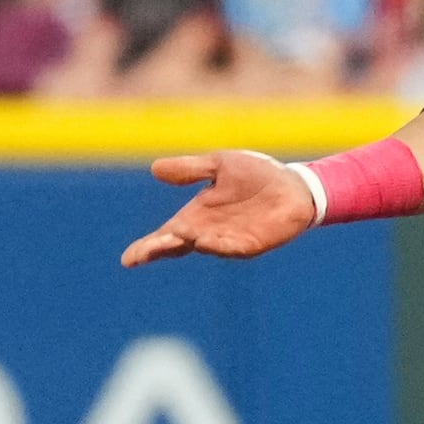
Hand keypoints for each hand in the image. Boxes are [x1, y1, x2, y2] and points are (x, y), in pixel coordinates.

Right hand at [120, 150, 317, 267]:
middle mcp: (209, 232)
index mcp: (196, 216)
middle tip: (140, 255)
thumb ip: (191, 169)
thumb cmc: (257, 175)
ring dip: (189, 242)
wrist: (294, 184)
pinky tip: (204, 242)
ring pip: (203, 246)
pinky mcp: (253, 244)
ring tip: (175, 235)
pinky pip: (232, 248)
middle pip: (178, 245)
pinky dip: (218, 246)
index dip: (147, 247)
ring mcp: (230, 240)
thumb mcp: (219, 165)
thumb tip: (155, 168)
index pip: (166, 234)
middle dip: (159, 249)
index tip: (128, 258)